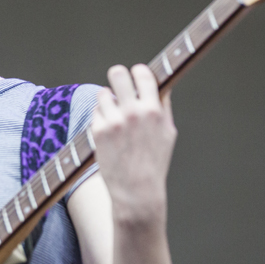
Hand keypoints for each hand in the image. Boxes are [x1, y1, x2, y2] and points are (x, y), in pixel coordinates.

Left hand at [91, 64, 176, 223]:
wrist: (136, 192)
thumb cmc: (154, 163)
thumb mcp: (167, 134)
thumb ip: (163, 107)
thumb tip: (161, 86)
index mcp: (153, 111)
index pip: (142, 74)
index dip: (137, 71)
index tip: (136, 74)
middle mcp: (133, 112)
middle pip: (117, 74)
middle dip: (117, 76)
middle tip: (118, 84)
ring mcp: (114, 121)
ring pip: (103, 93)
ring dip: (108, 100)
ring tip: (115, 116)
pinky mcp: (98, 131)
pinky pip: (96, 113)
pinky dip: (101, 118)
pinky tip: (109, 133)